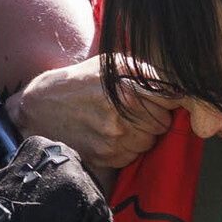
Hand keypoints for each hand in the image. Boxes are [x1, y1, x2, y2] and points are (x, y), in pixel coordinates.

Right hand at [12, 57, 179, 176]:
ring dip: (142, 134)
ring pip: (151, 141)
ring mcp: (116, 138)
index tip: (169, 98)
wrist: (41, 107)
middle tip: (134, 107)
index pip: (177, 96)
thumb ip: (148, 72)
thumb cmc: (83, 81)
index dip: (176, 97)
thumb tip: (180, 84)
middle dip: (155, 116)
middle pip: (166, 122)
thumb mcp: (114, 64)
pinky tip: (110, 134)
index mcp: (130, 85)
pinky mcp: (107, 157)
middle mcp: (125, 113)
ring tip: (119, 120)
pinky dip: (127, 148)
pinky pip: (133, 156)